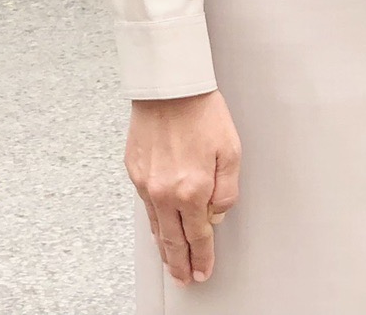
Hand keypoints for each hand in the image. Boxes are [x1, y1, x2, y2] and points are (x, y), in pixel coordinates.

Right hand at [127, 92, 241, 286]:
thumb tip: (217, 213)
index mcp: (191, 190)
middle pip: (173, 240)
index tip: (204, 271)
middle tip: (185, 278)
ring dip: (165, 249)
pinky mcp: (134, 171)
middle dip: (180, 264)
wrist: (168, 87)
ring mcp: (146, 183)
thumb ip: (227, 190)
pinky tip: (158, 229)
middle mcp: (165, 192)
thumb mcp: (231, 151)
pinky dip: (153, 223)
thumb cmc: (201, 112)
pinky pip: (145, 207)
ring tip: (171, 264)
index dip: (203, 257)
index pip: (198, 236)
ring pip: (156, 227)